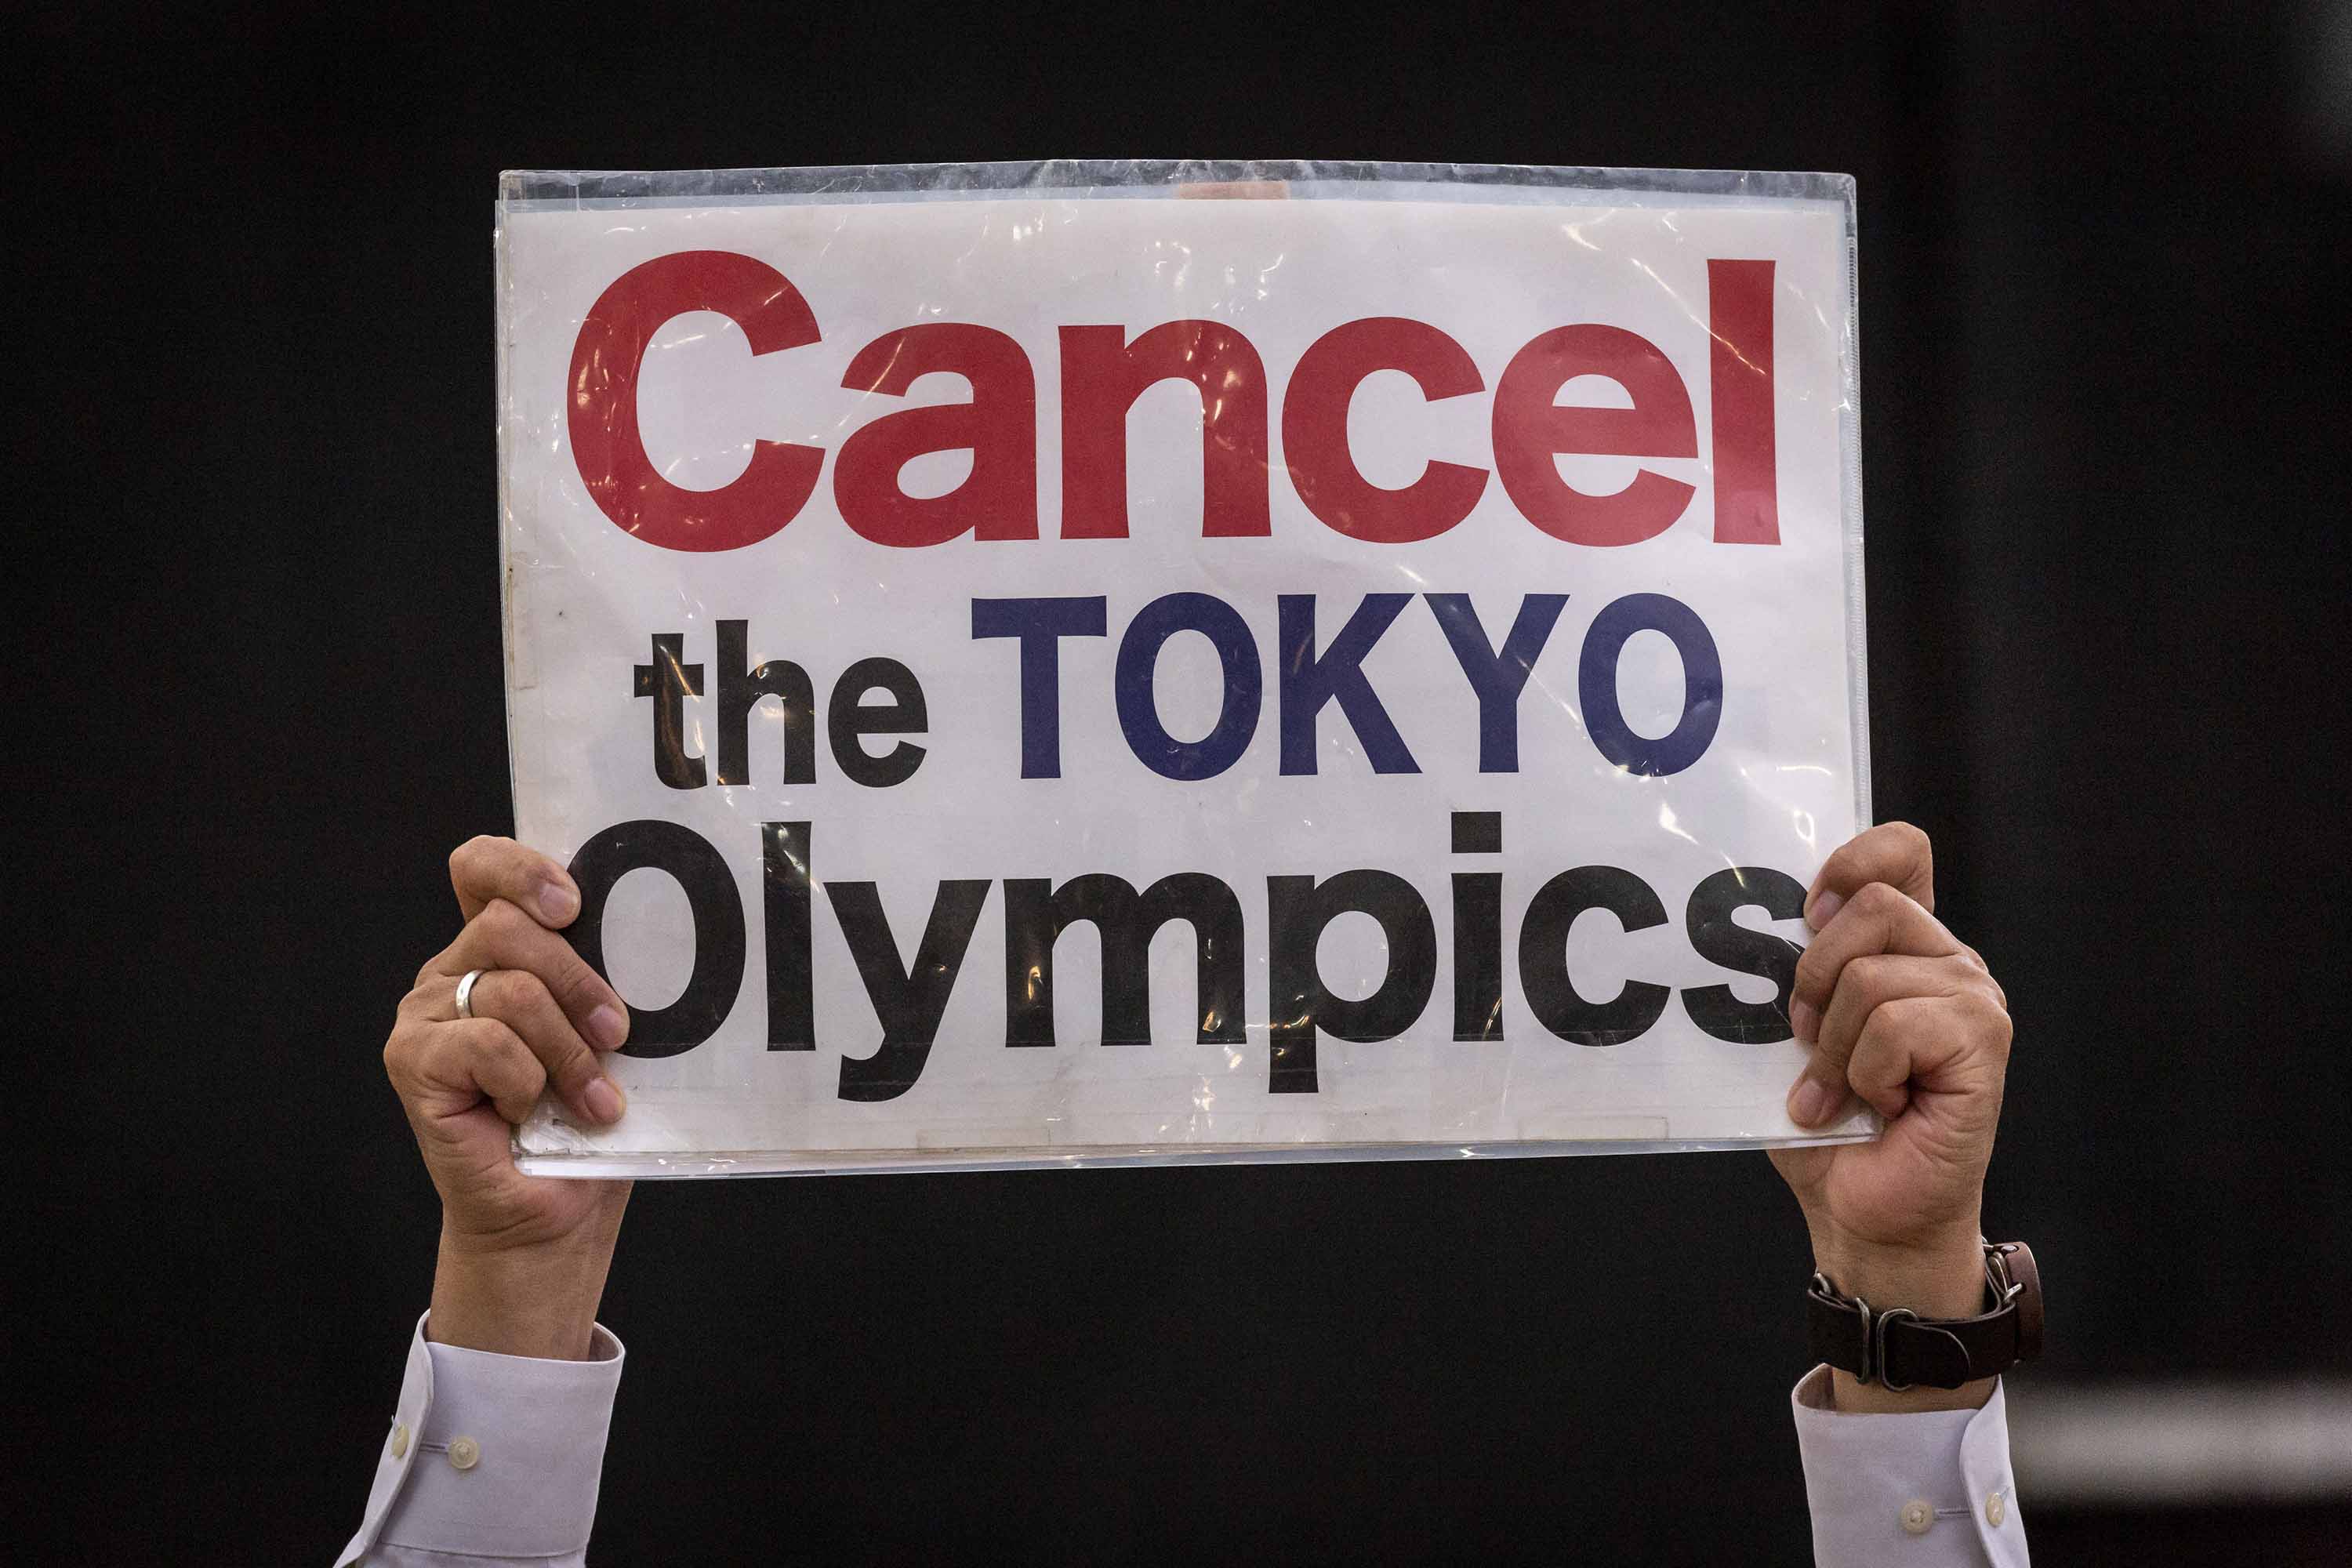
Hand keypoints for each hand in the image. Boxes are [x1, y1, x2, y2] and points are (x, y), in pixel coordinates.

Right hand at [383, 836, 633, 1358]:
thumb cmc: (586, 1120)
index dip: (522, 867)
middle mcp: (449, 971)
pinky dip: (527, 1081)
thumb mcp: (606, 1033)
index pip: (481, 867)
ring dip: (568, 1048)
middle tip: (619, 1034)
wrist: (554, 1212)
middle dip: (580, 980)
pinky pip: (485, 1043)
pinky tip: (533, 1112)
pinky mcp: (411, 1062)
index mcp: (494, 950)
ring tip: (597, 1097)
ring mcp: (423, 1016)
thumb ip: (602, 976)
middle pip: (509, 926)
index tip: (573, 902)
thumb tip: (647, 935)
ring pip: (511, 989)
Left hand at [1768, 822, 2013, 1410]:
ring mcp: (1974, 999)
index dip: (1853, 860)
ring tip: (1843, 1089)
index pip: (1902, 851)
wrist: (1862, 1210)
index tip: (1810, 910)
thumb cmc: (1830, 1126)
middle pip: (1874, 905)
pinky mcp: (1982, 1043)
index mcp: (1908, 946)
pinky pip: (1895, 1024)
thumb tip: (1777, 927)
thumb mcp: (1796, 1034)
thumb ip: (1797, 973)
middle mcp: (1950, 961)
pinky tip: (1878, 1105)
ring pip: (1873, 976)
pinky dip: (1865, 1072)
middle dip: (1816, 976)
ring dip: (1835, 1045)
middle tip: (1810, 1040)